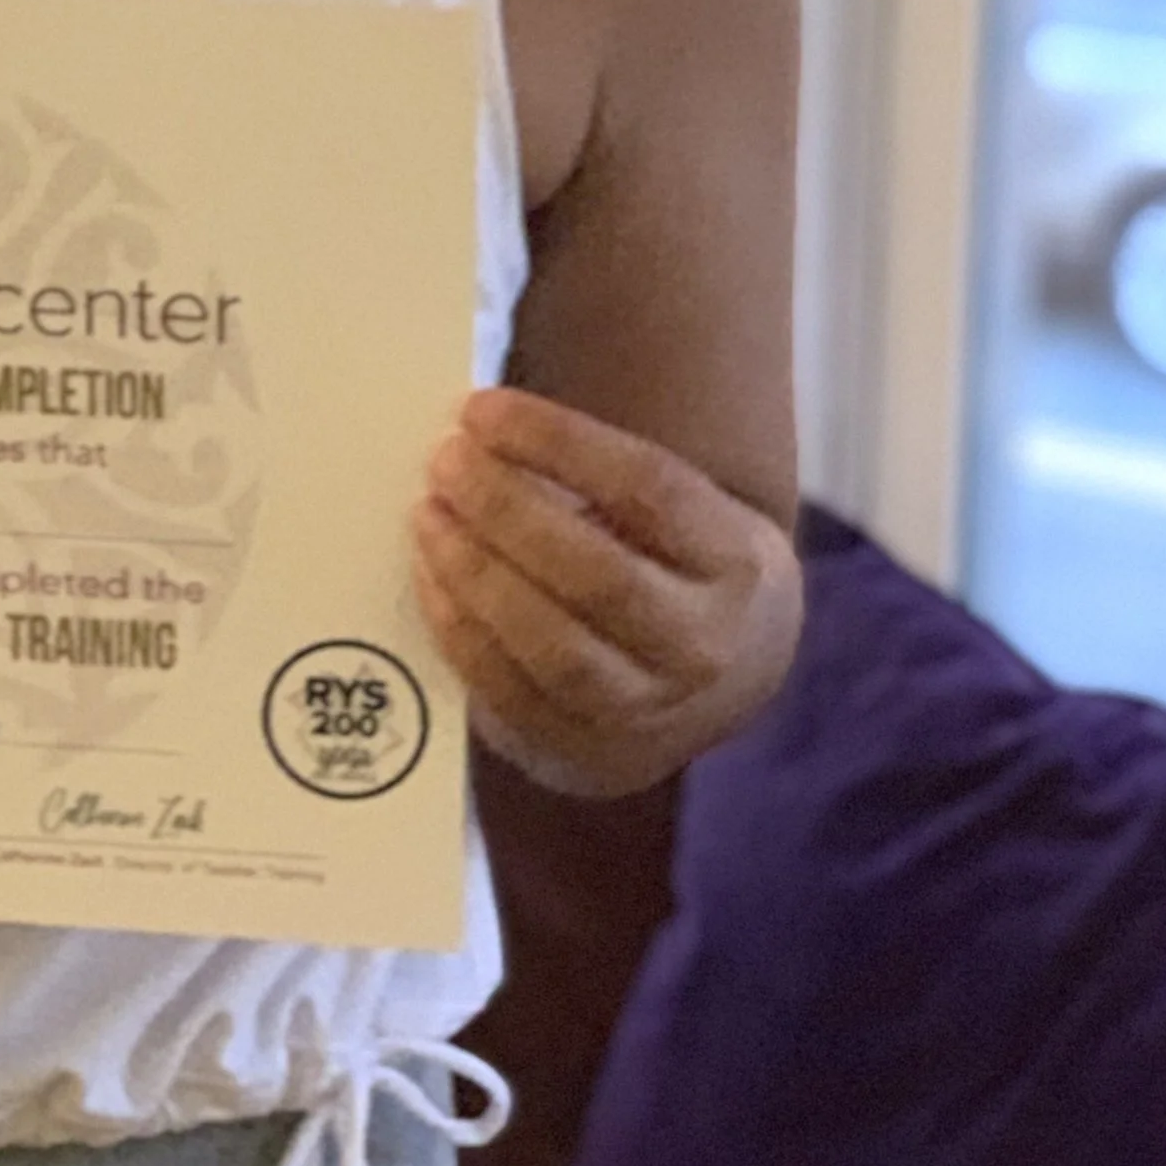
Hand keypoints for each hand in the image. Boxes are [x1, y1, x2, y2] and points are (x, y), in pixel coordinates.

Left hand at [411, 387, 802, 796]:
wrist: (729, 676)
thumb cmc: (680, 561)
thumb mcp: (685, 509)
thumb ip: (603, 473)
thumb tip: (481, 426)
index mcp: (736, 561)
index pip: (650, 491)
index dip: (558, 444)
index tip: (482, 409)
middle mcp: (702, 646)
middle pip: (599, 577)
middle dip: (506, 511)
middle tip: (446, 461)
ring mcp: (649, 713)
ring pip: (556, 651)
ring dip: (476, 575)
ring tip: (428, 515)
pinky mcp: (588, 755)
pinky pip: (514, 699)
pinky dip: (462, 635)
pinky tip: (432, 579)